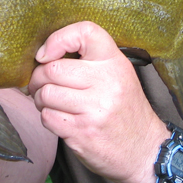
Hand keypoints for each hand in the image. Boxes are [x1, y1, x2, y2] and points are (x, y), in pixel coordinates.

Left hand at [27, 22, 168, 182]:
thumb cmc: (126, 110)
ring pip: (46, 94)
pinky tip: (57, 118)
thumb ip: (91, 61)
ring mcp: (94, 109)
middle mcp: (106, 82)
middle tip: (40, 84)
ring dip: (39, 99)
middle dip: (38, 77)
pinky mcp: (82, 132)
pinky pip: (47, 117)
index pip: (84, 32)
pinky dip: (46, 117)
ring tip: (47, 102)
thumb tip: (46, 55)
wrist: (145, 151)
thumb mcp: (120, 75)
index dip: (58, 39)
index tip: (48, 54)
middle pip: (53, 69)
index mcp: (115, 63)